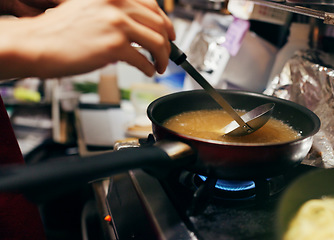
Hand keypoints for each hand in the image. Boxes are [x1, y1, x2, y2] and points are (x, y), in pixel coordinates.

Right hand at [0, 0, 174, 78]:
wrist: (36, 43)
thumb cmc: (59, 30)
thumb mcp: (90, 9)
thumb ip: (116, 13)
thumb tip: (141, 28)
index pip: (152, 6)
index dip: (166, 22)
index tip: (169, 33)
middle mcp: (117, 4)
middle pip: (159, 24)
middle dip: (168, 43)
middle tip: (168, 54)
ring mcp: (117, 24)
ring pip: (157, 42)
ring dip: (163, 58)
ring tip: (159, 66)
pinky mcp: (115, 46)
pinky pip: (143, 60)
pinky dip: (149, 68)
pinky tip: (147, 71)